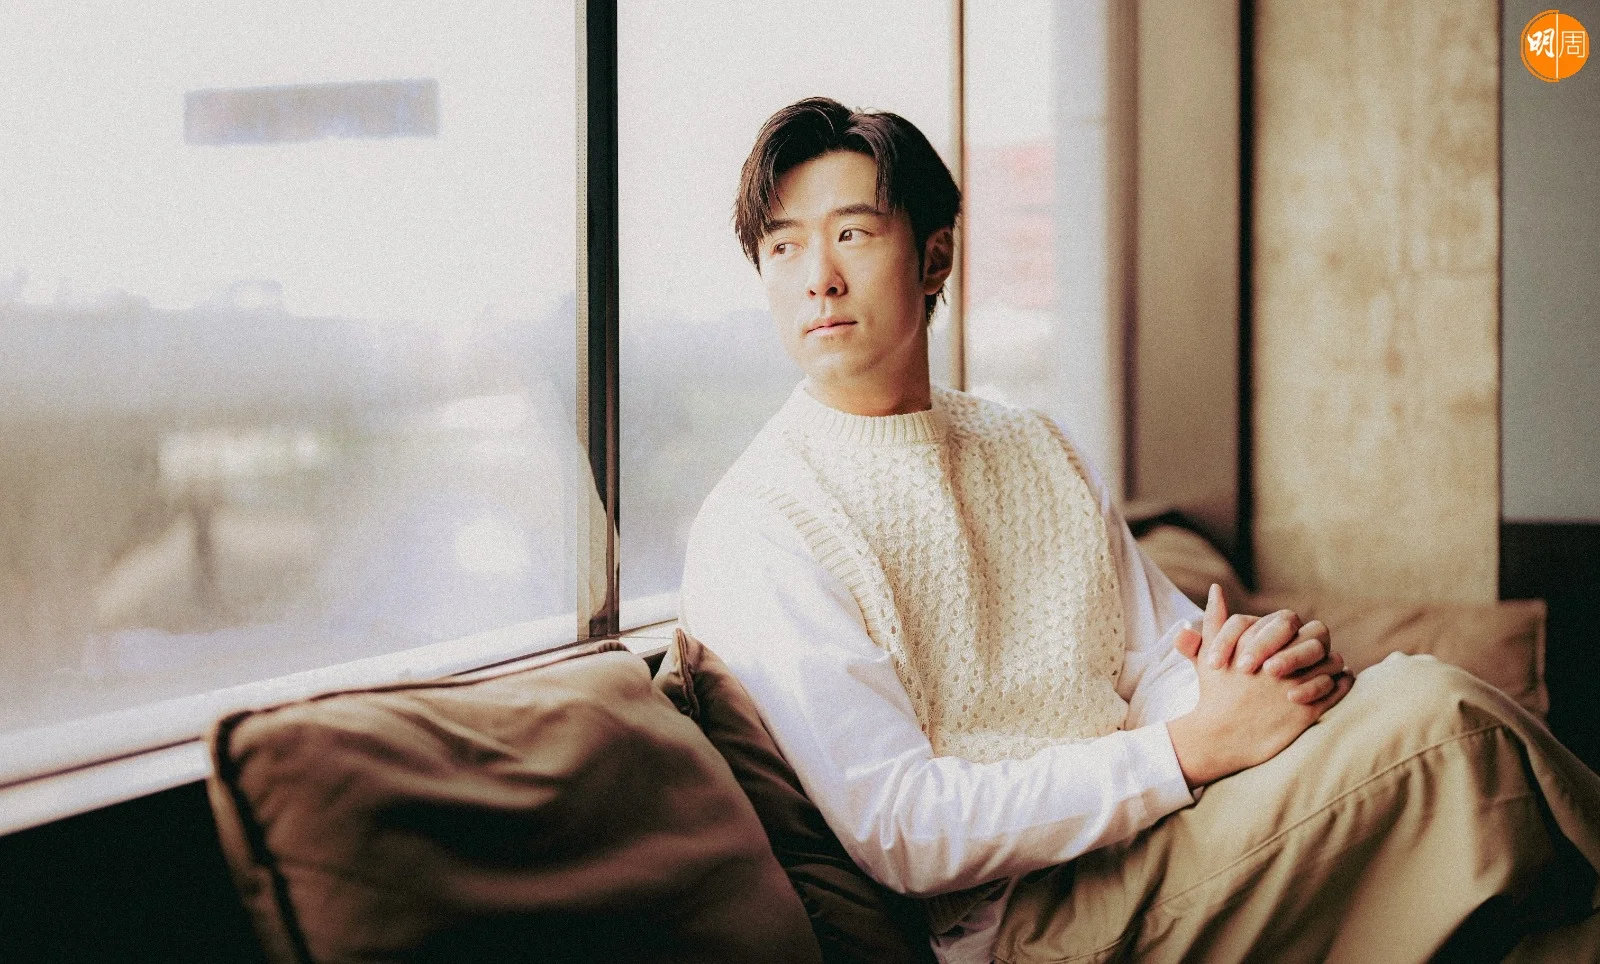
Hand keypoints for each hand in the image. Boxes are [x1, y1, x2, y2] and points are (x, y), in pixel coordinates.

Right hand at [1166, 585, 1352, 788]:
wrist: (1220, 737)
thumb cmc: (1214, 694)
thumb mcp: (1209, 653)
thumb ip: (1215, 619)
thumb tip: (1216, 589)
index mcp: (1259, 647)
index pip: (1288, 622)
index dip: (1288, 631)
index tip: (1284, 641)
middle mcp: (1279, 665)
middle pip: (1316, 639)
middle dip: (1314, 644)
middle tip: (1309, 652)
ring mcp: (1295, 687)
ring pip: (1330, 662)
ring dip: (1330, 662)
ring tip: (1323, 667)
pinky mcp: (1308, 711)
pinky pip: (1336, 688)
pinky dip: (1339, 683)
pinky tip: (1331, 683)